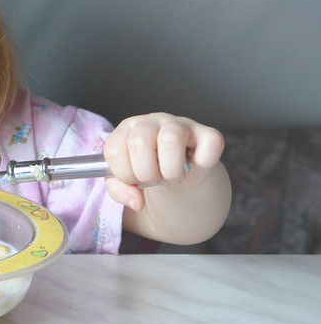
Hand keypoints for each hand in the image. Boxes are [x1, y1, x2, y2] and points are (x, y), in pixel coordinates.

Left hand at [103, 113, 224, 211]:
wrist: (180, 172)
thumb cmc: (149, 170)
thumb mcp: (128, 180)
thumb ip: (120, 190)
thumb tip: (136, 202)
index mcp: (127, 129)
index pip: (114, 149)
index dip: (123, 173)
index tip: (133, 180)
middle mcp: (151, 121)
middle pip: (139, 143)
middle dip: (145, 174)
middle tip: (154, 179)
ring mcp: (180, 124)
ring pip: (170, 140)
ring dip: (170, 170)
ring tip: (172, 175)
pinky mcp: (207, 133)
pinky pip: (210, 142)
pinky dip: (202, 161)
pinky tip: (195, 166)